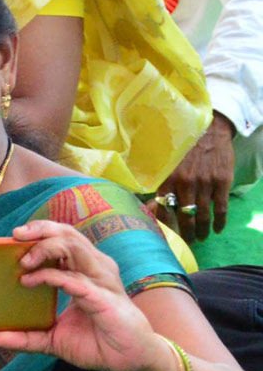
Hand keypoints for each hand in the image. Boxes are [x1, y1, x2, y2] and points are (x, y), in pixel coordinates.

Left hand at [0, 221, 174, 370]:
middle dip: (41, 229)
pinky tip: (31, 280)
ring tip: (23, 260)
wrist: (130, 363)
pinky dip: (49, 275)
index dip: (40, 233)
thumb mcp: (54, 339)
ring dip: (44, 247)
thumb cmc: (97, 344)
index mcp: (83, 271)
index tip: (14, 236)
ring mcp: (100, 280)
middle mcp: (93, 269)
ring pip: (73, 246)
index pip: (62, 240)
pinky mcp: (102, 297)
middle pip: (68, 234)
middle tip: (16, 235)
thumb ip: (27, 336)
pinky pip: (73, 277)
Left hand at [157, 113, 234, 240]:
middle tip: (186, 242)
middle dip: (186, 233)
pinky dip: (219, 222)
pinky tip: (217, 229)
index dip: (165, 225)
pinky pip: (221, 209)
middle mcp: (185, 183)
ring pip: (203, 216)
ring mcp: (205, 184)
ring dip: (202, 231)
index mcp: (167, 177)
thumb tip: (148, 199)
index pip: (164, 208)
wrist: (208, 128)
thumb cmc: (181, 143)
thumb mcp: (163, 158)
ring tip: (200, 238)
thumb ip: (157, 178)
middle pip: (184, 217)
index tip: (165, 234)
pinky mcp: (222, 183)